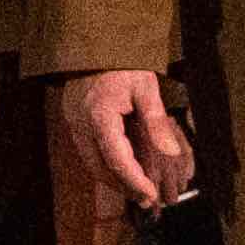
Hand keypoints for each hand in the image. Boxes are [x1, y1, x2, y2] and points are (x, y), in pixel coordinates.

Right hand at [58, 66, 198, 212]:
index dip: (134, 181)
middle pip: (101, 168)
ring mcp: (73, 125)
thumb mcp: (145, 87)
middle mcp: (81, 125)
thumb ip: (157, 121)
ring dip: (114, 179)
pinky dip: (105, 165)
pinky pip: (88, 153)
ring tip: (138, 190)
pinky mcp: (72, 123)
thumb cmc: (122, 62)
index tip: (149, 195)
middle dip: (124, 187)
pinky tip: (122, 170)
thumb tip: (171, 152)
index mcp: (99, 116)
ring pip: (92, 164)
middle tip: (147, 200)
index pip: (117, 160)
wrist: (92, 43)